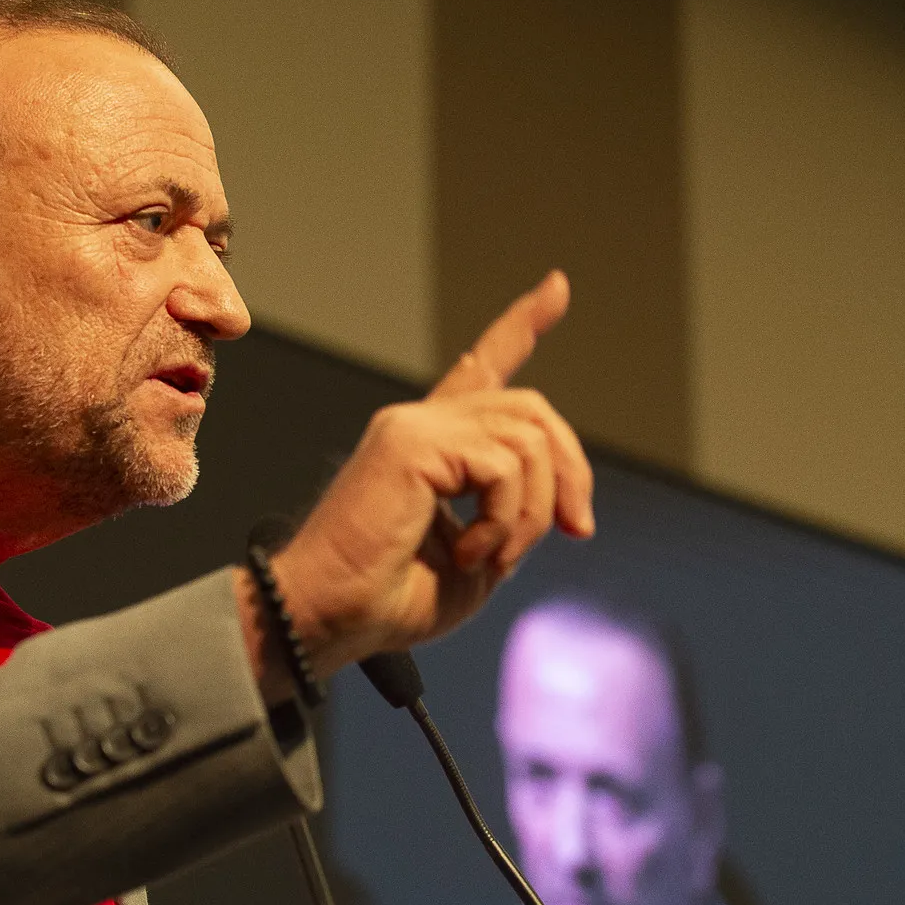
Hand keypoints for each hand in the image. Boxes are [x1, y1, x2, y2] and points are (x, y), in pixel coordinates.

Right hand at [257, 271, 594, 676]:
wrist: (329, 617)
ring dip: (534, 511)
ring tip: (494, 557)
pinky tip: (469, 553)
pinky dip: (505, 519)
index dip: (521, 327)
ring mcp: (414, 427)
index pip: (482, 368)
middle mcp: (422, 425)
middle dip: (572, 469)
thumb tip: (558, 505)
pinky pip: (503, 466)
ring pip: (528, 440)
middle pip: (532, 411)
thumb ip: (514, 519)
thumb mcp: (479, 560)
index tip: (557, 287)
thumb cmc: (388, 601)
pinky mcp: (410, 442)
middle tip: (576, 529)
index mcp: (433, 446)